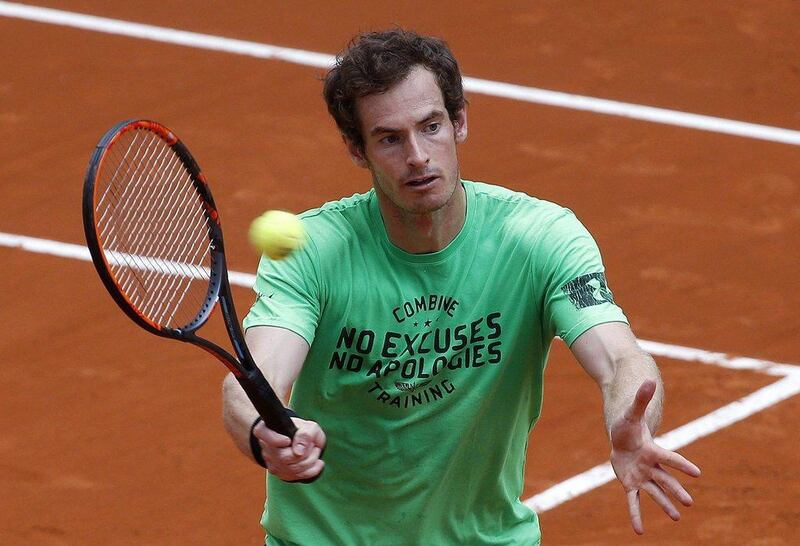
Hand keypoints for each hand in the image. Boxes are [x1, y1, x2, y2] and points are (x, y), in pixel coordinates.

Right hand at [253, 417, 325, 481]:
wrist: (305, 443)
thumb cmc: (304, 432)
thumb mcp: (308, 427)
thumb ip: (305, 434)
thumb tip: (298, 452)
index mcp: (268, 430)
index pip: (261, 433)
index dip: (274, 439)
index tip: (287, 440)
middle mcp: (266, 448)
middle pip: (282, 457)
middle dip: (305, 452)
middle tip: (313, 444)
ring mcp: (272, 463)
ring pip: (291, 468)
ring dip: (310, 460)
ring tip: (315, 451)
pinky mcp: (281, 474)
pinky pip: (297, 476)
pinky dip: (312, 470)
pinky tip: (317, 462)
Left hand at [609, 380, 700, 533]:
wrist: (621, 439)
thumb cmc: (628, 426)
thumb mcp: (631, 413)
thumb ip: (641, 399)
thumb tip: (649, 379)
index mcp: (653, 450)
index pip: (669, 458)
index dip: (682, 464)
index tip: (697, 473)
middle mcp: (650, 466)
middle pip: (666, 479)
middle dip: (676, 490)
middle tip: (689, 502)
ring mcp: (642, 477)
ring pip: (655, 493)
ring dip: (664, 505)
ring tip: (676, 518)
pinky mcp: (630, 484)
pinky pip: (634, 502)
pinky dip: (636, 516)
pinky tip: (639, 531)